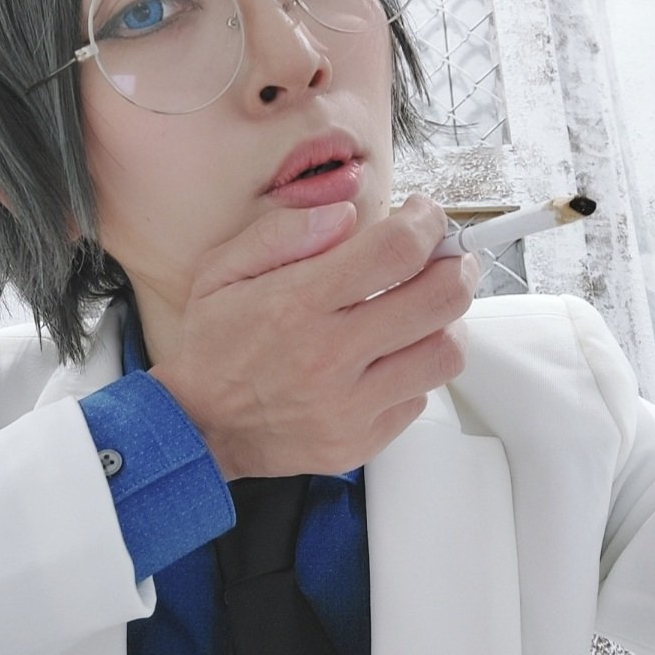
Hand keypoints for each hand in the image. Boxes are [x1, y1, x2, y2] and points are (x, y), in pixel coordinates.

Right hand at [149, 195, 479, 479]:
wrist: (196, 428)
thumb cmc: (213, 346)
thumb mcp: (222, 270)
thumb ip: (283, 232)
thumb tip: (346, 214)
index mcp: (296, 304)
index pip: (396, 251)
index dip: (427, 222)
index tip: (424, 216)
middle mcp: (329, 356)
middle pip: (440, 298)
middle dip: (457, 264)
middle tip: (445, 256)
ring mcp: (349, 405)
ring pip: (445, 352)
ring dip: (448, 321)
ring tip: (426, 307)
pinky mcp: (360, 441)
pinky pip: (420, 397)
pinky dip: (416, 369)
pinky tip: (391, 355)